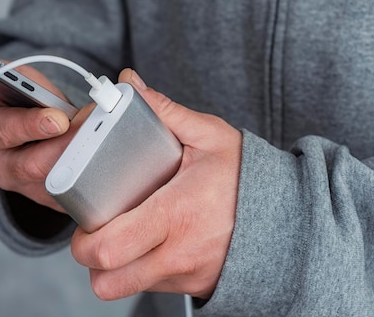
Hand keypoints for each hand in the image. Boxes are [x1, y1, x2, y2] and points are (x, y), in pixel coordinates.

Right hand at [0, 61, 91, 211]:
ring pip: (55, 184)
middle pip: (32, 165)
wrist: (41, 130)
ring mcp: (26, 187)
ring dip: (83, 161)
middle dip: (66, 146)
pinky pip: (72, 199)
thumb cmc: (29, 101)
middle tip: (94, 130)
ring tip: (106, 140)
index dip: (30, 125)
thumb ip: (1, 72)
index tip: (58, 119)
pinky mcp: (50, 201)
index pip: (2, 130)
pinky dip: (91, 184)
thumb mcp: (19, 81)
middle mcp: (1, 165)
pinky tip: (106, 169)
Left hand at [70, 68, 241, 299]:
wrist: (290, 214)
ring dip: (112, 268)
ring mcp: (186, 276)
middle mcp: (179, 253)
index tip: (86, 217)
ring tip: (121, 237)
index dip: (83, 238)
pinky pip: (150, 287)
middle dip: (90, 258)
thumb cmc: (246, 175)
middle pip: (107, 280)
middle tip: (97, 230)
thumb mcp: (208, 136)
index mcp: (176, 213)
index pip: (108, 247)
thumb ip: (163, 110)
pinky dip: (139, 270)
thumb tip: (128, 83)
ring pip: (123, 288)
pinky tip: (150, 242)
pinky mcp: (194, 287)